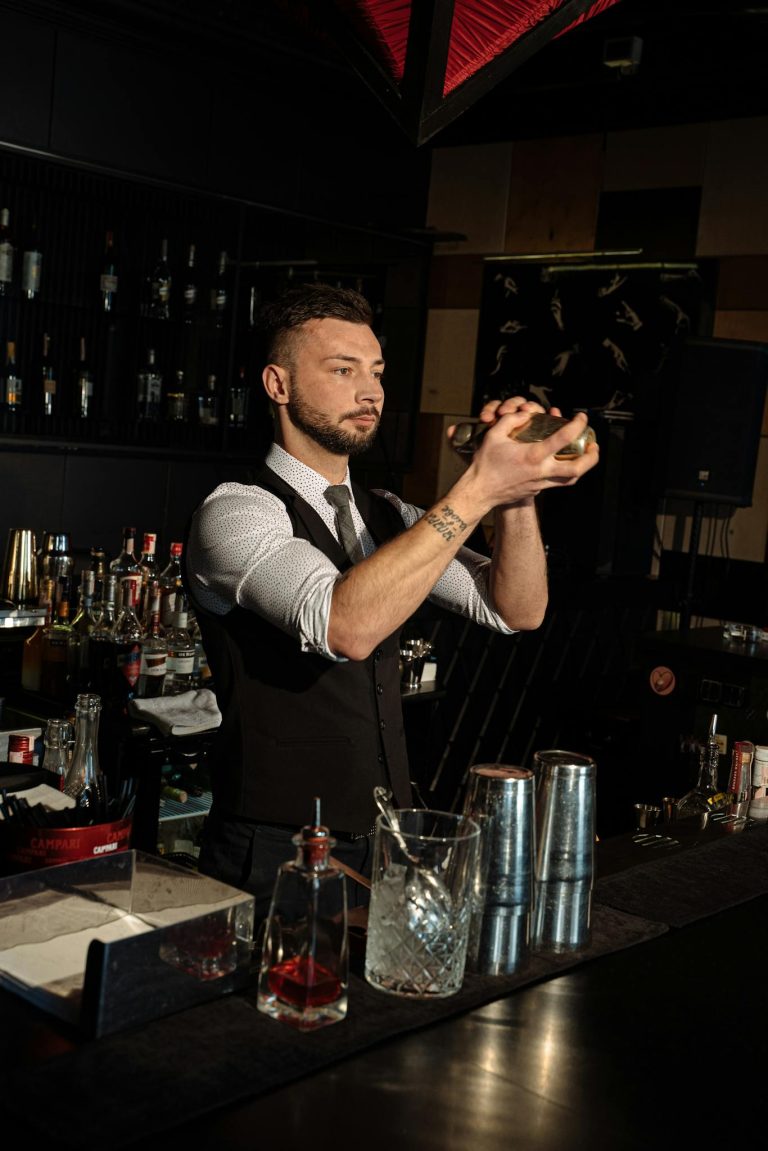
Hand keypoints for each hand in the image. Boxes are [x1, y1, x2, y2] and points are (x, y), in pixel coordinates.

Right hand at [453, 398, 598, 507]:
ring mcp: (540, 483)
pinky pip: (556, 482)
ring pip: (570, 479)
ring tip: (585, 457)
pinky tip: (561, 464)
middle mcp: (541, 471)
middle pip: (577, 468)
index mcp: (533, 455)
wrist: (479, 492)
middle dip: (591, 457)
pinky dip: (564, 473)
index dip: (577, 425)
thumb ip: (511, 420)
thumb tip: (526, 414)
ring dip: (582, 468)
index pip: (564, 437)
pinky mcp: (536, 490)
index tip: (581, 417)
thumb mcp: (494, 435)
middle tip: (594, 446)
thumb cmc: (485, 464)